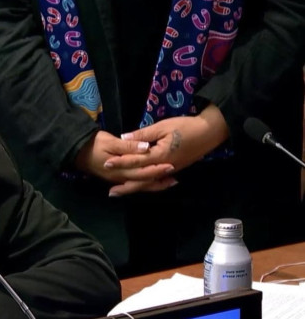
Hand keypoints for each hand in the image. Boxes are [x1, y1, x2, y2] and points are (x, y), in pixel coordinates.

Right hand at [75, 130, 175, 190]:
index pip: (143, 171)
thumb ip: (128, 146)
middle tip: (175, 178)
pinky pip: (134, 184)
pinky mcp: (116, 178)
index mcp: (121, 169)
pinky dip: (145, 184)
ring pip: (139, 185)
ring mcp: (118, 179)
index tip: (171, 165)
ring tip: (169, 182)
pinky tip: (152, 182)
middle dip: (159, 180)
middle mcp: (121, 178)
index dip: (157, 169)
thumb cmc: (94, 144)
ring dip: (154, 185)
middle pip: (144, 181)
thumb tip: (146, 148)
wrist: (77, 152)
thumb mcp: (110, 141)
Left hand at [105, 104, 228, 195]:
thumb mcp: (163, 126)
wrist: (211, 132)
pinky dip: (147, 185)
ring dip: (134, 188)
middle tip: (110, 192)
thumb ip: (143, 135)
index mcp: (160, 155)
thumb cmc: (186, 126)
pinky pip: (157, 180)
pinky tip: (139, 186)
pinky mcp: (174, 169)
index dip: (120, 162)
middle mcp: (164, 167)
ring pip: (149, 182)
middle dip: (125, 185)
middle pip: (141, 179)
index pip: (136, 161)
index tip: (106, 163)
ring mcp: (170, 170)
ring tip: (120, 192)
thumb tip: (123, 138)